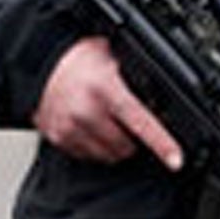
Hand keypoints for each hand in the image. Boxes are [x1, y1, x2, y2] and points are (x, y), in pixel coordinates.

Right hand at [31, 36, 182, 169]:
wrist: (43, 62)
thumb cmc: (83, 59)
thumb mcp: (117, 58)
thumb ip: (139, 77)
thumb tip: (167, 95)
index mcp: (106, 89)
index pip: (141, 122)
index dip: (162, 143)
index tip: (175, 160)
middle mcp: (86, 110)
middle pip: (126, 146)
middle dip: (134, 138)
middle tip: (128, 120)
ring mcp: (70, 127)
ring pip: (108, 155)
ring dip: (115, 145)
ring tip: (109, 121)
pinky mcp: (58, 137)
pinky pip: (87, 155)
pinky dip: (95, 145)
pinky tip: (92, 126)